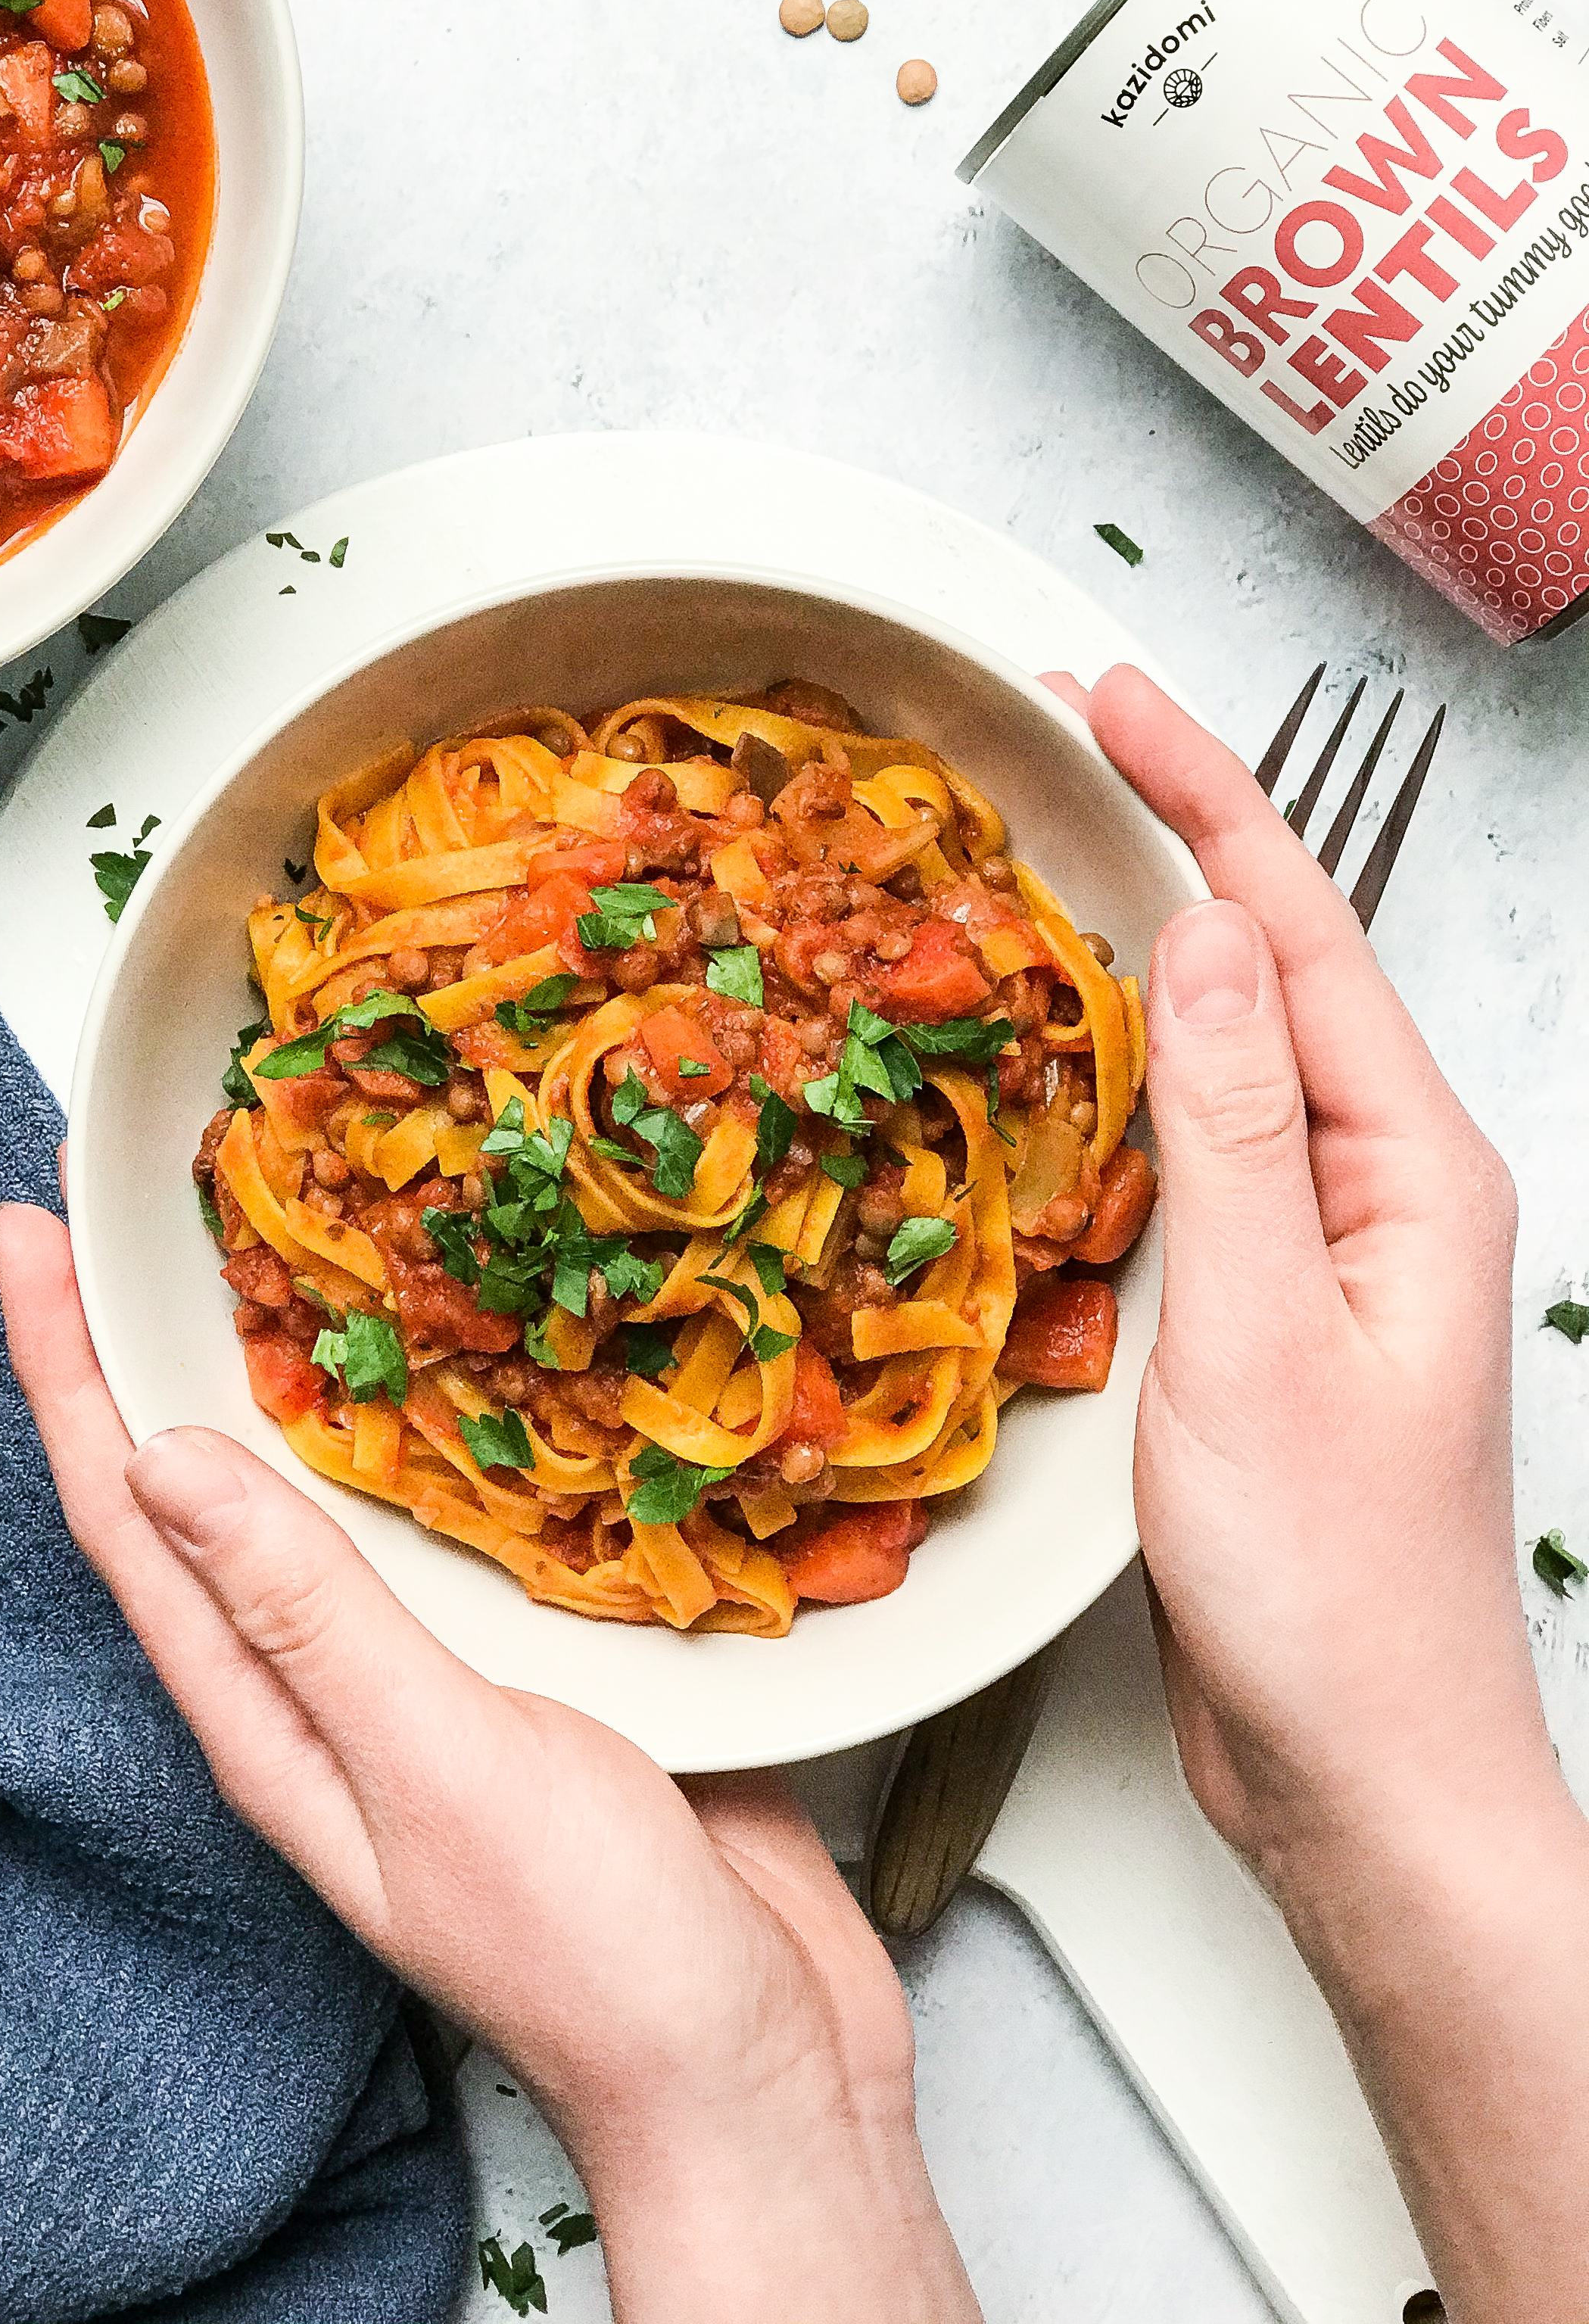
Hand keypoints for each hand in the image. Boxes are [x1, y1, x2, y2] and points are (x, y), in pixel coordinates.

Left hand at [0, 1189, 978, 2323]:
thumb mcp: (438, 1766)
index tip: (25, 1226)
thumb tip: (162, 1463)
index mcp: (269, 1718)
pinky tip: (456, 1356)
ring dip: (278, 1363)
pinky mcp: (531, 1662)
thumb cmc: (596, 1954)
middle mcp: (324, 1687)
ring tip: (261, 1237)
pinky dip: (424, 1418)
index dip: (62, 1366)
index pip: (124, 1516)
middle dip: (141, 1338)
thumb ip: (313, 1617)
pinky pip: (447, 1516)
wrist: (755, 2072)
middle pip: (195, 1487)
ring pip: (322, 1490)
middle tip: (117, 1194)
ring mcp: (426, 1676)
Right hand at [1062, 666, 1542, 1872]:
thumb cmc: (1330, 1588)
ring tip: (1055, 848)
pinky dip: (1131, 1059)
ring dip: (1150, 935)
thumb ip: (1230, 1127)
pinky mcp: (1272, 1301)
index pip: (1300, 931)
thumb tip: (1197, 932)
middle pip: (1276, 961)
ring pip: (1234, 1043)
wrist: (1361, 1773)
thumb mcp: (1264, 1337)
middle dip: (1179, 831)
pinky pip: (1204, 1134)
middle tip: (1065, 735)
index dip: (1205, 795)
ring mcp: (1333, 1242)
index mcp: (1414, 1169)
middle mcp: (1385, 1185)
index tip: (1108, 695)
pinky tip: (1070, 1044)